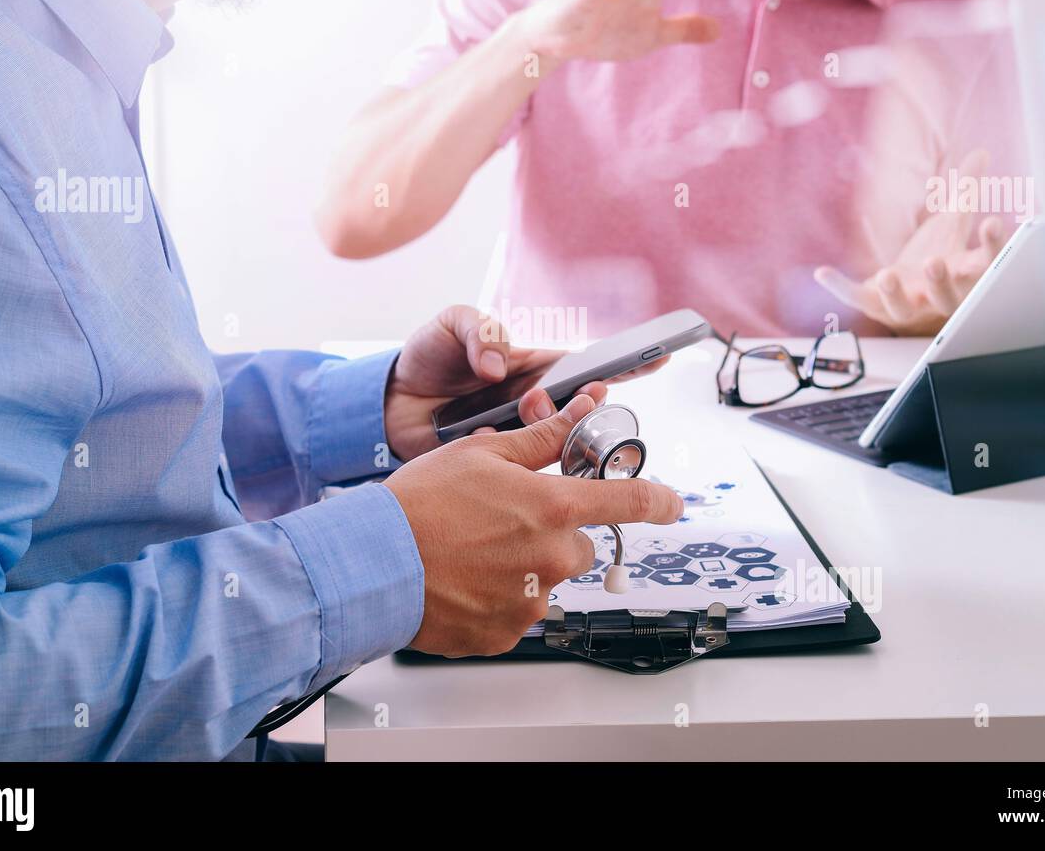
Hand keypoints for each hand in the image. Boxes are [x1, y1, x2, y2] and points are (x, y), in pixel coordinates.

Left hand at [383, 305, 667, 460]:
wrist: (386, 402)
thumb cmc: (428, 356)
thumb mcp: (453, 325)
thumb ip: (481, 333)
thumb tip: (498, 365)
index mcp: (535, 367)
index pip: (588, 365)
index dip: (625, 365)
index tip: (655, 360)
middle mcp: (535, 404)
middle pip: (579, 411)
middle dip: (576, 405)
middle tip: (540, 393)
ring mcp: (518, 437)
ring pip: (553, 442)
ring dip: (545, 430)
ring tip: (517, 405)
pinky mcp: (496, 465)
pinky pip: (518, 468)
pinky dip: (511, 457)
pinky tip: (488, 438)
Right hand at [387, 394, 683, 656]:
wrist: (371, 563)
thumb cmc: (420, 504)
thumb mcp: (483, 454)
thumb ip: (541, 439)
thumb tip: (581, 410)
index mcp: (554, 508)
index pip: (631, 503)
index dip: (660, 501)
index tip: (672, 503)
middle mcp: (553, 558)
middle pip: (578, 547)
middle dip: (551, 536)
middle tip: (502, 524)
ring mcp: (531, 602)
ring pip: (545, 581)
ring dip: (521, 568)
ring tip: (471, 552)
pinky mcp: (505, 633)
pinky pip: (516, 612)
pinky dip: (496, 598)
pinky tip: (463, 580)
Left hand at [814, 150, 1008, 335]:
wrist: (910, 299)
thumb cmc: (938, 260)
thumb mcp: (951, 225)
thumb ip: (965, 192)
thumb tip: (980, 153)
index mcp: (963, 275)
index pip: (986, 265)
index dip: (993, 247)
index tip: (993, 222)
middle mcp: (937, 297)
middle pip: (947, 297)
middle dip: (940, 282)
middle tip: (936, 262)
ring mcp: (905, 306)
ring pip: (902, 307)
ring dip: (895, 292)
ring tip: (888, 274)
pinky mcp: (874, 306)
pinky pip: (855, 297)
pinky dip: (838, 286)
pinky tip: (822, 272)